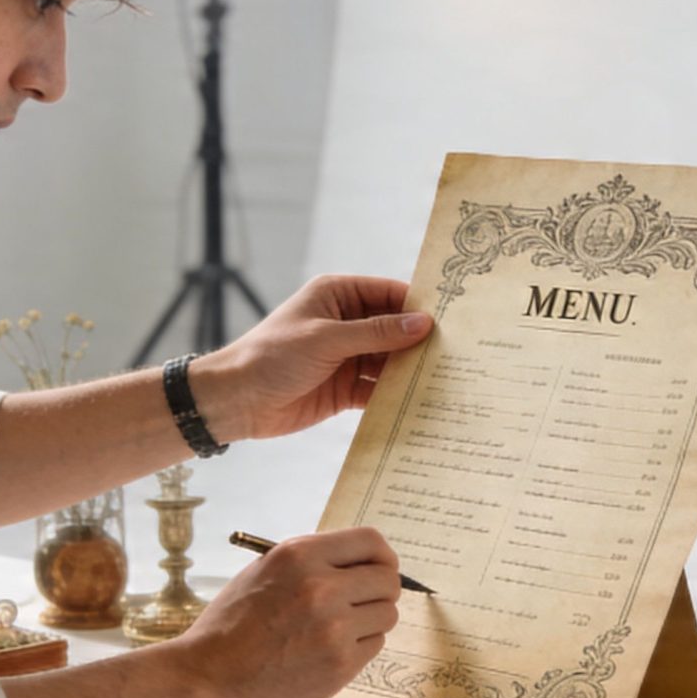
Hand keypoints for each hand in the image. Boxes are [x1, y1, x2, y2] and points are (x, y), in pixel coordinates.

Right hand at [169, 528, 400, 697]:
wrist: (207, 682)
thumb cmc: (228, 628)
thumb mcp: (260, 574)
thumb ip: (308, 563)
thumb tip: (354, 563)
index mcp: (299, 555)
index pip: (370, 542)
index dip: (382, 556)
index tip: (380, 567)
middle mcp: (322, 586)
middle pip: (388, 579)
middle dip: (381, 590)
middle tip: (363, 602)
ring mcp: (334, 627)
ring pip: (387, 614)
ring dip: (371, 620)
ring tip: (339, 630)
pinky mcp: (341, 664)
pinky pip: (374, 645)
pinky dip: (360, 647)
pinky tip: (329, 651)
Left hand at [191, 275, 430, 441]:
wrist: (236, 401)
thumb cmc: (272, 355)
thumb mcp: (327, 338)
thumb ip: (376, 333)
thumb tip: (422, 323)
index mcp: (337, 295)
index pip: (388, 294)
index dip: (418, 305)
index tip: (454, 318)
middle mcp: (345, 323)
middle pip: (394, 329)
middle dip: (420, 342)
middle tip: (460, 354)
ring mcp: (346, 357)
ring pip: (389, 361)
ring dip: (411, 371)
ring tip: (448, 380)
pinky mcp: (344, 389)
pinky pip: (377, 389)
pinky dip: (395, 395)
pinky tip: (421, 403)